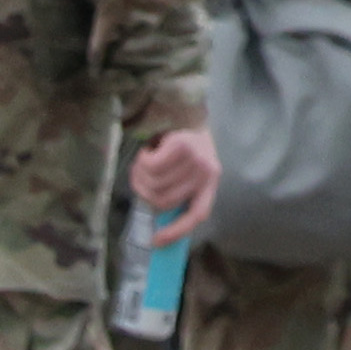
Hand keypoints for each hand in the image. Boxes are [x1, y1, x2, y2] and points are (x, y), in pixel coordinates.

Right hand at [131, 125, 218, 243]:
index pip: (197, 214)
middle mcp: (207, 173)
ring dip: (141, 173)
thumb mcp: (183, 169)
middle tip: (141, 175)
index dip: (176, 231)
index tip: (156, 242)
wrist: (182, 107)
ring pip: (155, 183)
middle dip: (144, 189)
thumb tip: (156, 213)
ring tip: (145, 160)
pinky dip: (142, 160)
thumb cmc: (178, 140)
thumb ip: (175, 189)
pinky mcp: (183, 146)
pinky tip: (147, 150)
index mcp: (210, 182)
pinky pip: (151, 166)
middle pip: (164, 200)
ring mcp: (197, 160)